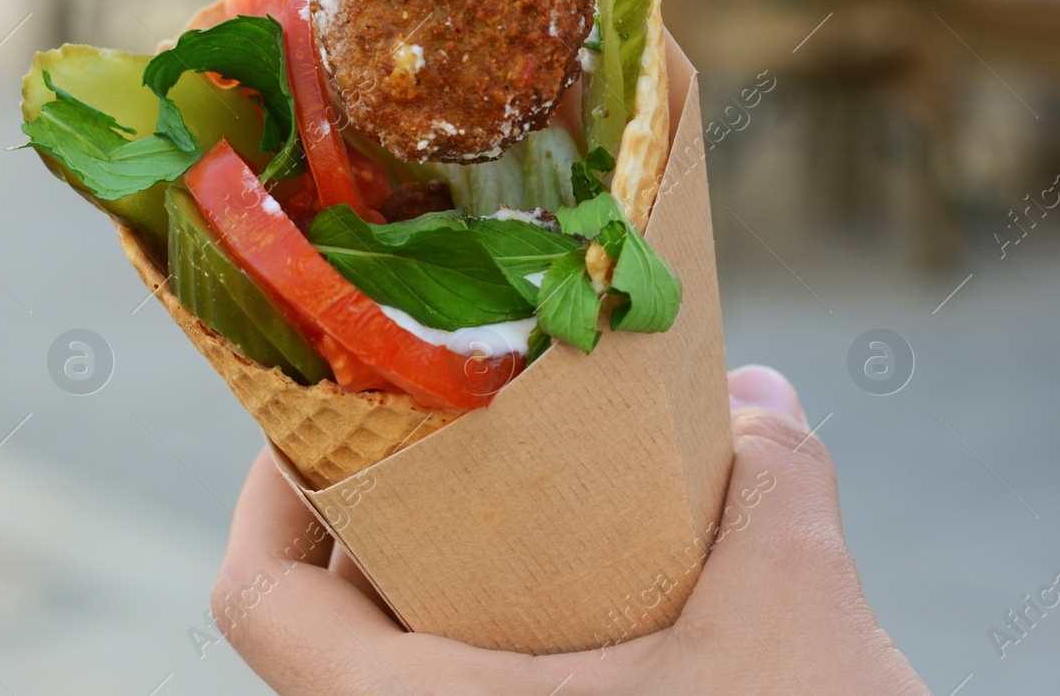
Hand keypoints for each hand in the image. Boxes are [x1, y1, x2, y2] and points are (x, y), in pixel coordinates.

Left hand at [213, 365, 927, 694]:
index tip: (326, 413)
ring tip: (528, 512)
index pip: (263, 603)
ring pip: (402, 682)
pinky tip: (593, 604)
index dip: (271, 490)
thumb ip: (774, 473)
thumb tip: (752, 393)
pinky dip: (503, 653)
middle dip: (379, 523)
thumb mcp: (797, 603)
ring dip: (449, 591)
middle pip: (329, 631)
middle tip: (449, 440)